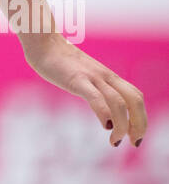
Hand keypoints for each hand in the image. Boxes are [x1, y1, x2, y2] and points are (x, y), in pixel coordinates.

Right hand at [20, 31, 146, 147]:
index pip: (135, 96)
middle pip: (134, 99)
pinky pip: (97, 98)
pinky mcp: (77, 79)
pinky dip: (105, 114)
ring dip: (122, 126)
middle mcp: (105, 76)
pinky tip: (105, 125)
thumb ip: (92, 87)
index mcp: (108, 76)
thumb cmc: (59, 61)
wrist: (42, 41)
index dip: (140, 117)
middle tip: (134, 142)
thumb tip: (98, 104)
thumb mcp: (82, 75)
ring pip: (119, 102)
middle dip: (139, 124)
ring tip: (114, 141)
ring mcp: (92, 77)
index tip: (134, 135)